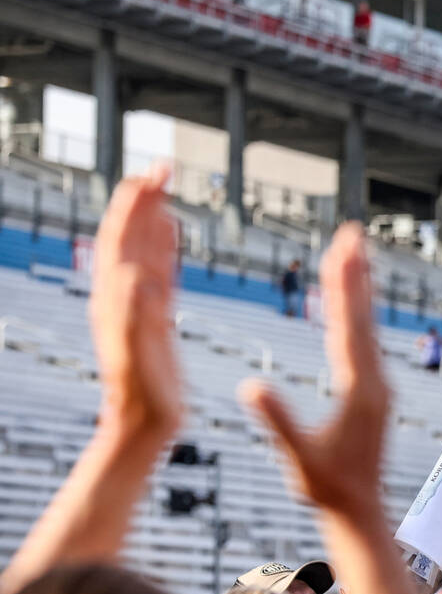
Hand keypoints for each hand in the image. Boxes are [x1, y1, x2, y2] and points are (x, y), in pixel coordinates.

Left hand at [89, 163, 180, 445]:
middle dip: (143, 199)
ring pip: (142, 246)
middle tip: (165, 167)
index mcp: (116, 299)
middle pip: (128, 235)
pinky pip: (161, 268)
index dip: (135, 205)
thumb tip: (135, 274)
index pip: (120, 239)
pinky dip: (165, 243)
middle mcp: (122, 295)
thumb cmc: (141, 398)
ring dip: (152, 214)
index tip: (156, 175)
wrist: (143, 426)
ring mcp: (138, 303)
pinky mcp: (156, 315)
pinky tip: (174, 229)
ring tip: (166, 186)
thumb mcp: (137, 357)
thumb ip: (134, 317)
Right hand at [240, 223, 390, 519]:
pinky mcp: (374, 390)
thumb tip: (250, 387)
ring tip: (353, 253)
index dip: (343, 289)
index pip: (348, 329)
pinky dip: (356, 313)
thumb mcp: (298, 457)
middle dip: (355, 275)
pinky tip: (351, 300)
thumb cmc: (327, 488)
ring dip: (358, 288)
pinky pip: (365, 341)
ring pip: (367, 326)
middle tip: (353, 235)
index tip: (341, 253)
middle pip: (362, 318)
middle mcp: (375, 381)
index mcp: (359, 391)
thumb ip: (277, 421)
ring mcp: (378, 384)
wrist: (361, 511)